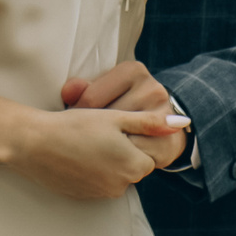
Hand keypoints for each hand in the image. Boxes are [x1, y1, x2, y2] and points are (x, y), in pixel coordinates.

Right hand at [11, 107, 187, 201]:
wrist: (32, 144)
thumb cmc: (74, 126)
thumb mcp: (115, 118)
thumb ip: (150, 124)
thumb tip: (182, 124)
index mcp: (134, 165)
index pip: (147, 152)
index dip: (131, 137)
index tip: (111, 127)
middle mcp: (122, 185)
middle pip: (132, 165)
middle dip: (120, 150)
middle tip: (96, 133)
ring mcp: (101, 194)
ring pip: (114, 174)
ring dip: (105, 160)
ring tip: (82, 143)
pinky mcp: (84, 196)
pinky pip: (97, 182)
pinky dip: (90, 170)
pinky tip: (74, 155)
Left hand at [60, 61, 188, 171]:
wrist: (162, 125)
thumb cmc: (123, 105)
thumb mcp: (104, 91)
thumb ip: (84, 90)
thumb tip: (67, 93)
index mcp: (133, 71)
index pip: (91, 99)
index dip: (78, 115)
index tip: (77, 124)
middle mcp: (152, 90)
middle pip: (107, 121)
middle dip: (94, 133)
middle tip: (88, 140)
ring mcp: (164, 116)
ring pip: (121, 141)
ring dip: (107, 151)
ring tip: (101, 150)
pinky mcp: (168, 142)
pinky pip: (135, 159)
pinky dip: (122, 165)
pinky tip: (116, 161)